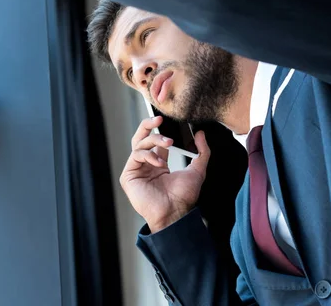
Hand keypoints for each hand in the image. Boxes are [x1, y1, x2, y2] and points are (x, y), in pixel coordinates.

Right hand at [119, 116, 210, 232]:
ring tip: (169, 142)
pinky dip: (149, 155)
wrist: (175, 213)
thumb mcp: (197, 170)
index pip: (155, 140)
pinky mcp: (128, 176)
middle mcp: (146, 164)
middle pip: (141, 137)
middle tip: (159, 118)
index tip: (167, 119)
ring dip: (154, 140)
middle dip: (148, 125)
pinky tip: (161, 163)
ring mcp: (136, 169)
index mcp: (158, 163)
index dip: (159, 128)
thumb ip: (201, 152)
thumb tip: (200, 134)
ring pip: (139, 144)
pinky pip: (135, 156)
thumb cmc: (184, 196)